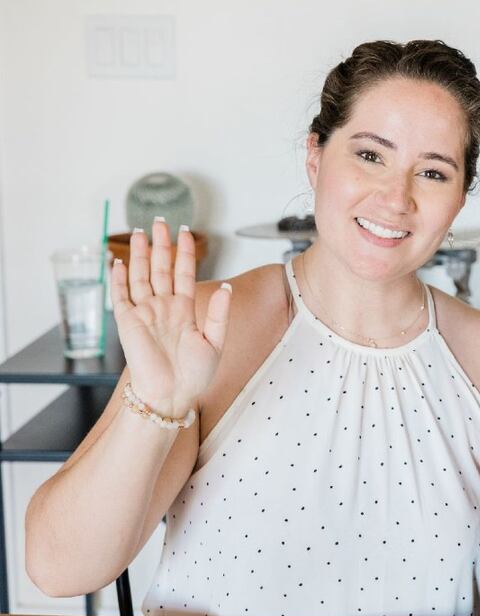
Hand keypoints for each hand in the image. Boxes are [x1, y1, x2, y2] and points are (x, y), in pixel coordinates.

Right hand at [110, 219, 230, 417]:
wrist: (172, 394)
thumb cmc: (194, 374)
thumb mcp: (215, 342)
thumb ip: (219, 313)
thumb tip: (225, 286)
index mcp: (186, 309)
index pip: (184, 273)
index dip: (185, 252)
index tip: (186, 231)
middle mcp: (164, 307)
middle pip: (161, 268)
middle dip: (161, 244)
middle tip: (159, 220)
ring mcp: (145, 312)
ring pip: (141, 276)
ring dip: (140, 254)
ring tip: (140, 232)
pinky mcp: (128, 323)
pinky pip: (121, 295)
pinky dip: (118, 278)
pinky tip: (118, 262)